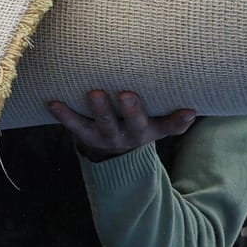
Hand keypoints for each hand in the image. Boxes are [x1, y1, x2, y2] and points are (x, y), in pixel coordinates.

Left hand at [46, 90, 196, 161]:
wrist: (110, 153)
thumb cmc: (138, 125)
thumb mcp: (157, 124)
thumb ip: (173, 118)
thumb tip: (194, 109)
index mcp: (151, 130)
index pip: (169, 127)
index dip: (179, 121)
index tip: (189, 111)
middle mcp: (130, 135)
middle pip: (134, 124)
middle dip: (132, 110)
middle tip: (127, 94)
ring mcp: (106, 136)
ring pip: (104, 124)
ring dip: (99, 110)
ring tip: (95, 94)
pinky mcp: (85, 135)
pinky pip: (73, 125)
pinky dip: (63, 115)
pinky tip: (52, 102)